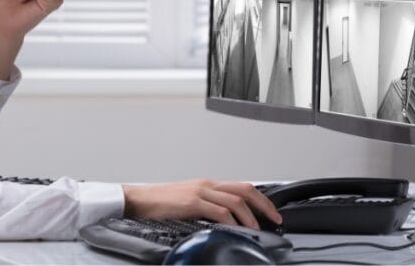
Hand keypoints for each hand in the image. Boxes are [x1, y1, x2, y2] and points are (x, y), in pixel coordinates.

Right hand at [121, 179, 281, 229]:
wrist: (139, 200)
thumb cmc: (161, 203)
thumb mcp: (190, 202)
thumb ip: (208, 207)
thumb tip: (227, 221)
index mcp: (209, 184)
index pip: (242, 187)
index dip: (261, 199)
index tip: (271, 213)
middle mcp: (208, 185)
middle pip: (245, 189)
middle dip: (264, 205)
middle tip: (275, 219)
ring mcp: (200, 192)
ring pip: (236, 200)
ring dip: (251, 216)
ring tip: (257, 229)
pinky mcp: (192, 202)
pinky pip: (219, 210)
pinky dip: (232, 221)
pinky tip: (236, 230)